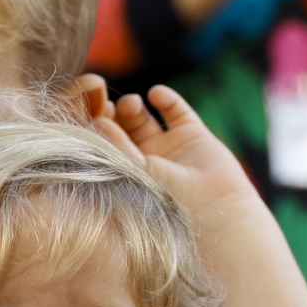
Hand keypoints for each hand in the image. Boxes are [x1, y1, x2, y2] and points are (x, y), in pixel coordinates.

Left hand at [93, 85, 268, 237]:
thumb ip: (118, 146)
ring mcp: (168, 147)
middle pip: (122, 127)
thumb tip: (98, 120)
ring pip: (144, 116)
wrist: (213, 213)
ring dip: (133, 106)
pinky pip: (175, 110)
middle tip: (112, 108)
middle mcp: (145, 160)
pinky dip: (165, 98)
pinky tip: (156, 94)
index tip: (93, 117)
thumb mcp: (136, 175)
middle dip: (115, 114)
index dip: (99, 127)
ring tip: (132, 104)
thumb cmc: (167, 203)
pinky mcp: (193, 136)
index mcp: (127, 175)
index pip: (106, 144)